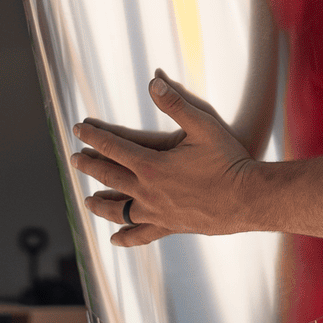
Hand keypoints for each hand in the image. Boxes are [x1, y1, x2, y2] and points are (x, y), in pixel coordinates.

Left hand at [73, 71, 262, 246]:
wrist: (248, 198)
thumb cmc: (227, 161)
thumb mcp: (202, 125)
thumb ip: (175, 104)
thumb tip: (153, 82)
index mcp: (152, 164)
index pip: (113, 147)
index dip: (94, 136)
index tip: (79, 129)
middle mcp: (148, 191)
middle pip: (109, 176)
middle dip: (89, 166)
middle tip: (74, 159)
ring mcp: (157, 212)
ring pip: (118, 210)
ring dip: (100, 204)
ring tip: (88, 200)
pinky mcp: (170, 227)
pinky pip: (142, 234)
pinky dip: (127, 237)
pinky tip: (115, 240)